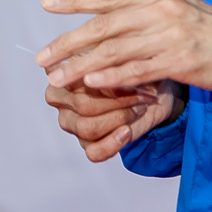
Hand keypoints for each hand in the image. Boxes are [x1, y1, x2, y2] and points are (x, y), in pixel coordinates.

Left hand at [37, 0, 211, 119]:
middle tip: (42, 56)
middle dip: (69, 41)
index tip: (46, 5)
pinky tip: (92, 83)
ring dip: (81, 64)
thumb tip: (123, 22)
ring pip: (115, 49)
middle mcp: (165, 7)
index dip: (76, 1)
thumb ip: (156, 15)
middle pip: (104, 24)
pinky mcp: (184, 60)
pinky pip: (138, 69)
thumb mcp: (189, 16)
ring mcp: (174, 33)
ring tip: (57, 76)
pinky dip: (112, 76)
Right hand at [43, 75, 183, 162]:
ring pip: (87, 128)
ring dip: (119, 118)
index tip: (125, 75)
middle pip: (82, 105)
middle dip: (117, 101)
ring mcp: (69, 121)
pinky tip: (126, 131)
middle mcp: (58, 96)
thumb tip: (104, 83)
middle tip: (141, 94)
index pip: (70, 77)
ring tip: (138, 108)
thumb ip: (109, 68)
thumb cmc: (131, 67)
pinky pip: (93, 152)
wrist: (152, 87)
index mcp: (58, 70)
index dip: (99, 78)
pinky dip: (112, 144)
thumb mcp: (122, 59)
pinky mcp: (85, 142)